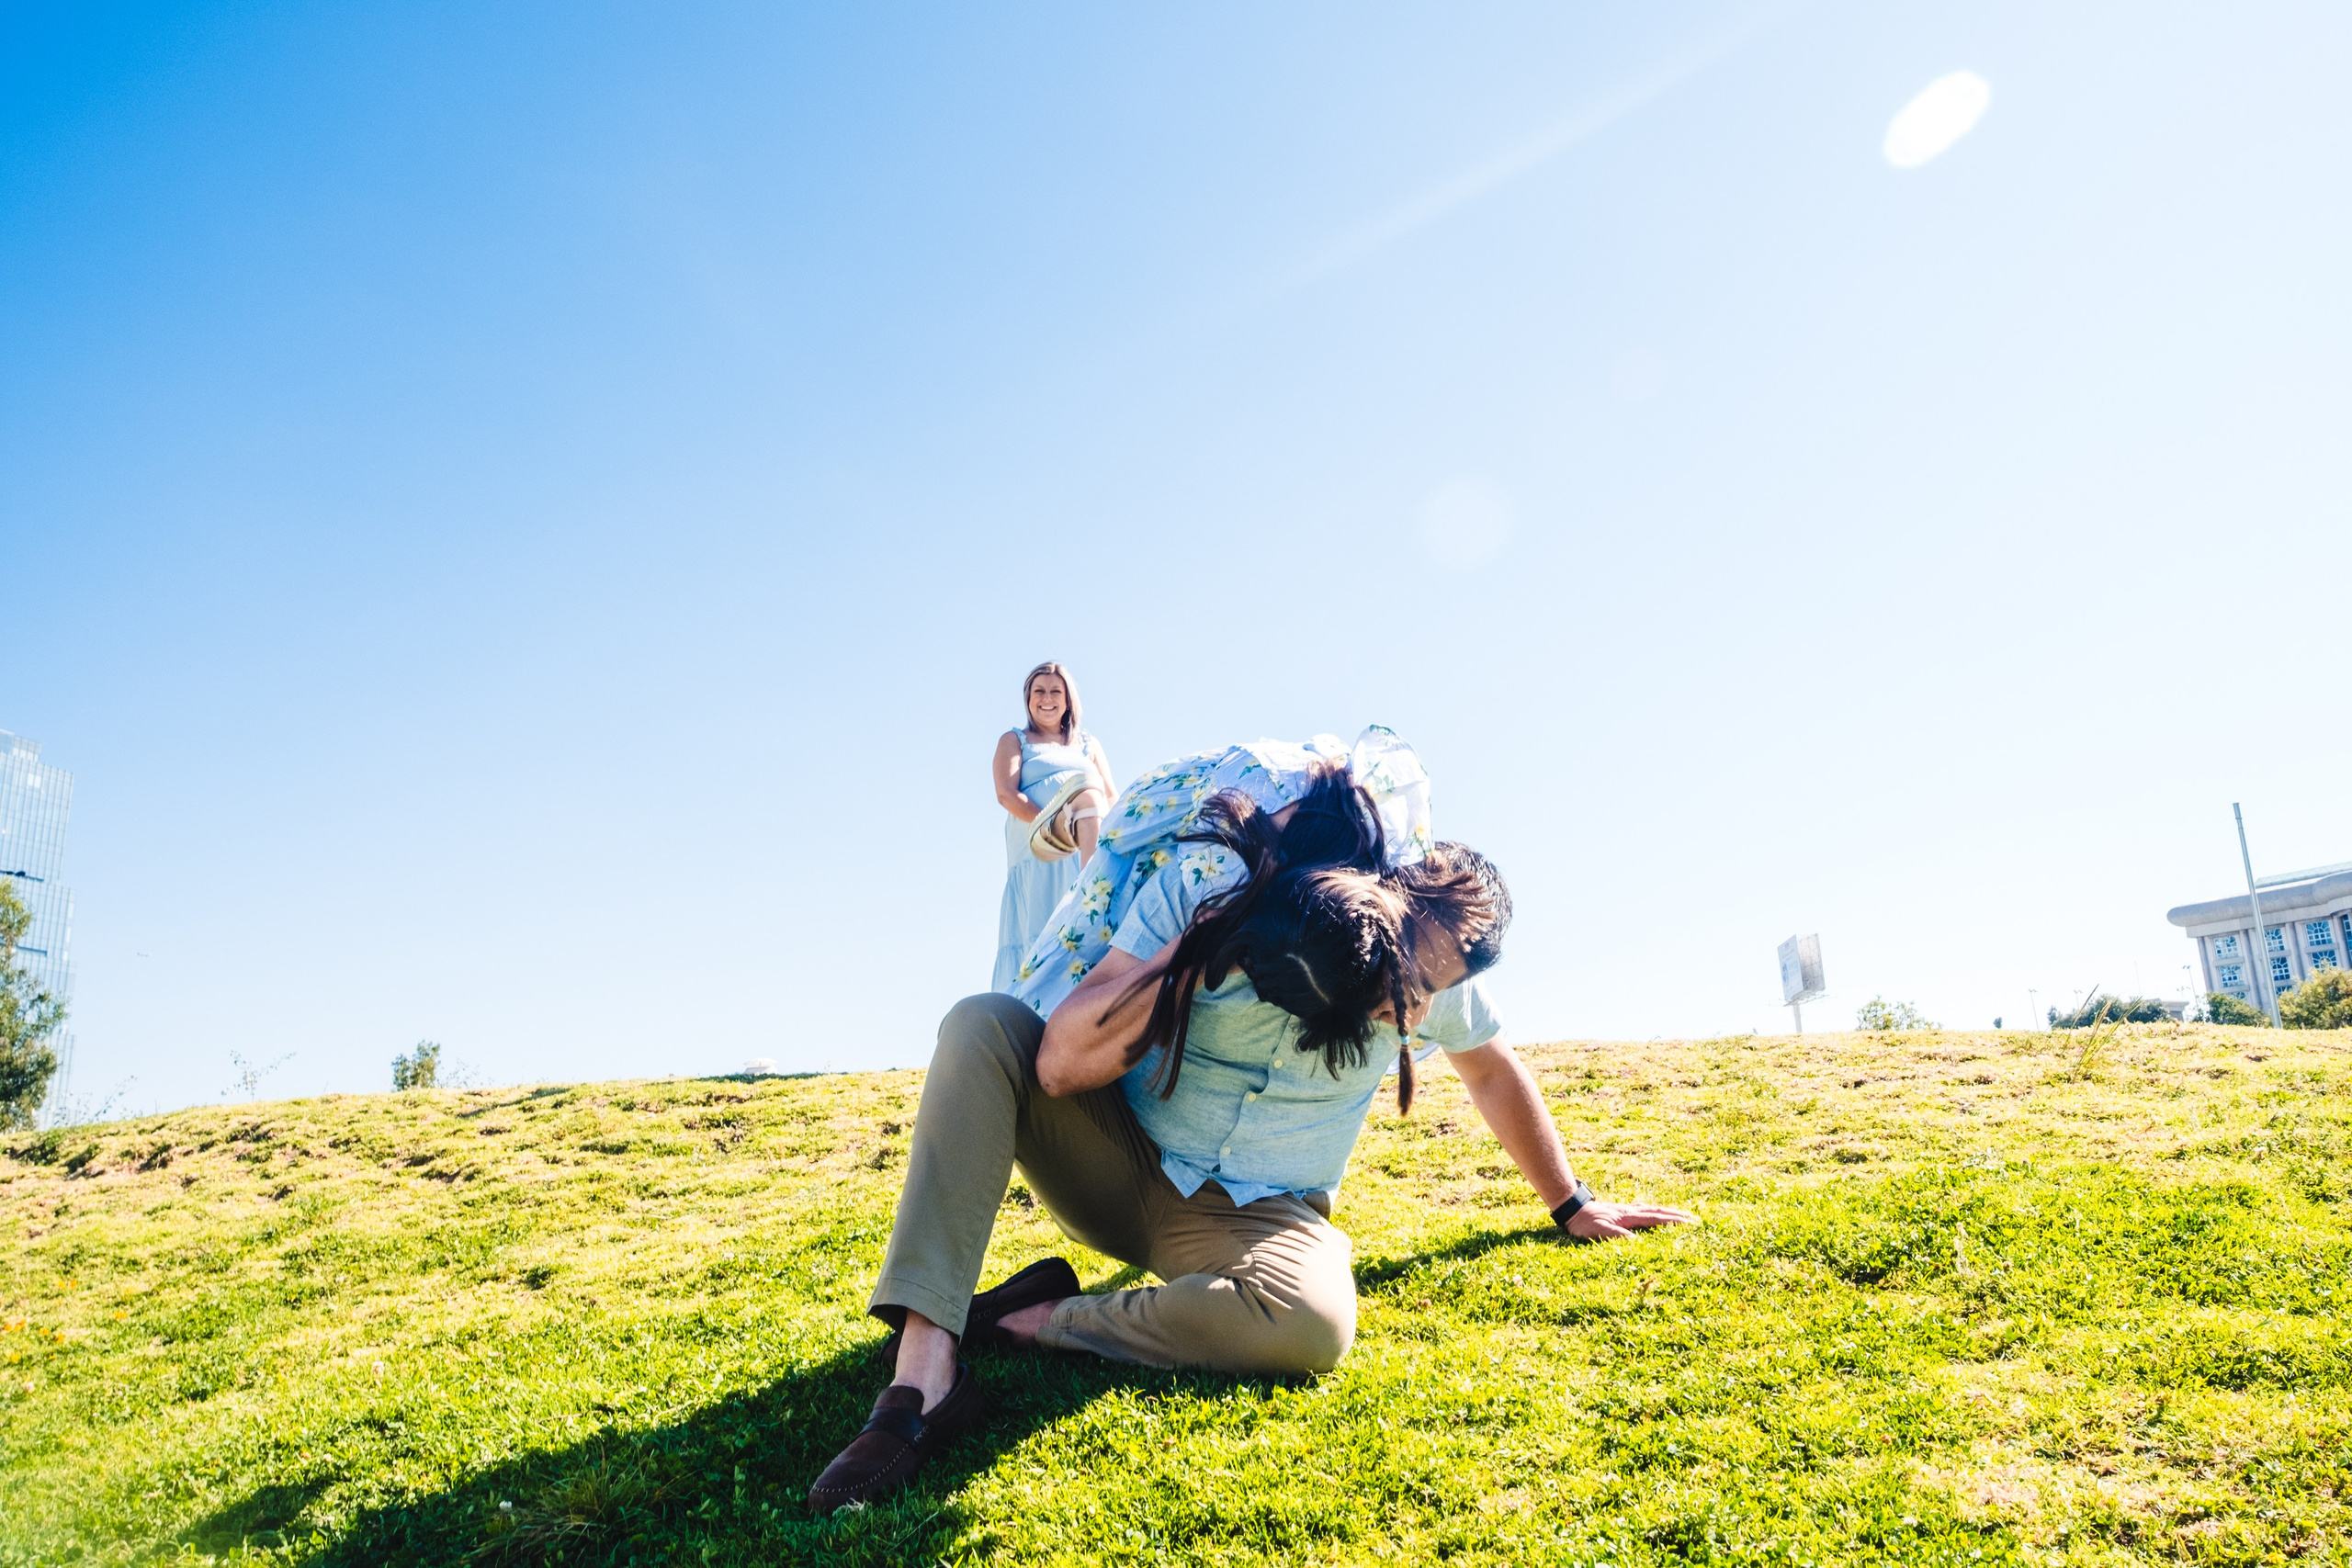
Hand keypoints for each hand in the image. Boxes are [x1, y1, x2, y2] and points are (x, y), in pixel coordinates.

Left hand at [1560, 1198, 1698, 1242]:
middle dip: (1676, 1215)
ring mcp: (1626, 1210)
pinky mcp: (1622, 1211)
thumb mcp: (1599, 1232)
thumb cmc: (1584, 1223)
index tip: (1689, 1223)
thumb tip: (1636, 1242)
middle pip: (1657, 1211)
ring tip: (1681, 1215)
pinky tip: (1655, 1214)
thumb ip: (1617, 1236)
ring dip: (1667, 1212)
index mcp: (1628, 1216)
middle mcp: (1630, 1211)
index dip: (1672, 1221)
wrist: (1572, 1209)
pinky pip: (1644, 1211)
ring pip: (1652, 1210)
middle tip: (1693, 1218)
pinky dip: (1655, 1212)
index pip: (1655, 1219)